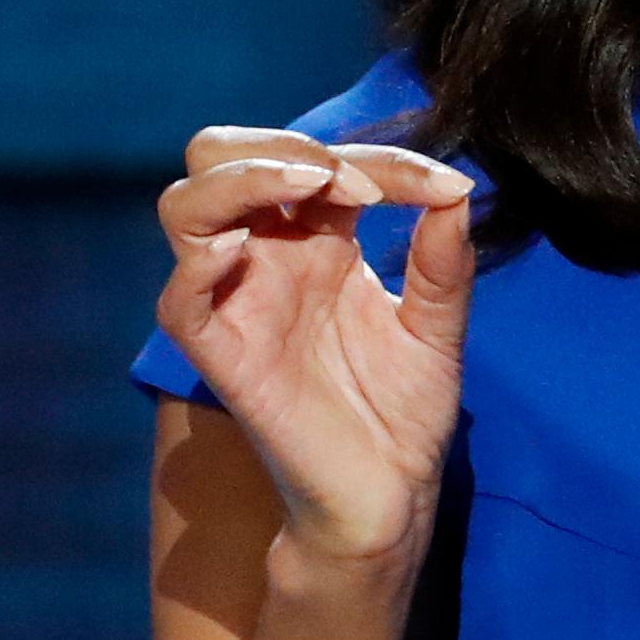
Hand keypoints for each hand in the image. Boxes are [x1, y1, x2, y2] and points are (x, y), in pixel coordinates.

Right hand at [153, 127, 477, 573]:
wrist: (391, 497)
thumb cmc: (405, 413)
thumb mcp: (439, 326)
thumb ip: (443, 260)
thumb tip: (458, 188)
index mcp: (318, 240)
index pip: (319, 161)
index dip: (379, 157)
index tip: (440, 186)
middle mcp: (268, 259)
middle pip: (221, 157)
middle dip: (278, 143)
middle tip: (346, 178)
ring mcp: (238, 303)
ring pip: (186, 207)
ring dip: (240, 177)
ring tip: (310, 186)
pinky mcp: (222, 356)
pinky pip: (180, 299)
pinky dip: (200, 261)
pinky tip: (245, 248)